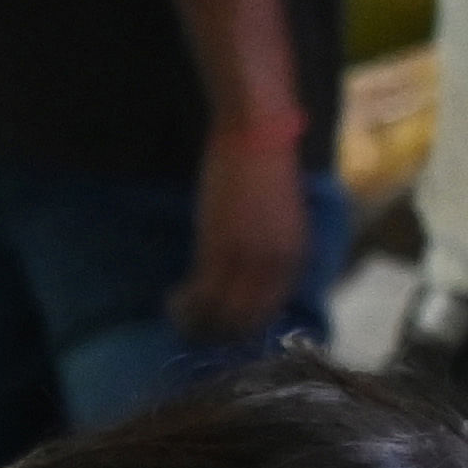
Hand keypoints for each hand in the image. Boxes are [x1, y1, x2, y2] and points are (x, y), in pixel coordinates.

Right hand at [169, 125, 310, 344]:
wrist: (256, 136)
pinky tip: (172, 296)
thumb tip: (249, 279)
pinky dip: (184, 302)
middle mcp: (277, 267)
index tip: (218, 324)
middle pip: (246, 321)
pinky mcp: (219, 249)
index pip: (269, 314)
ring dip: (195, 320)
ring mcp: (248, 260)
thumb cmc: (267, 171)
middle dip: (218, 331)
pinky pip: (201, 293)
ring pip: (220, 313)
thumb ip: (272, 253)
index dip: (241, 326)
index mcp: (296, 259)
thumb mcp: (282, 222)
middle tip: (192, 325)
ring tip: (178, 311)